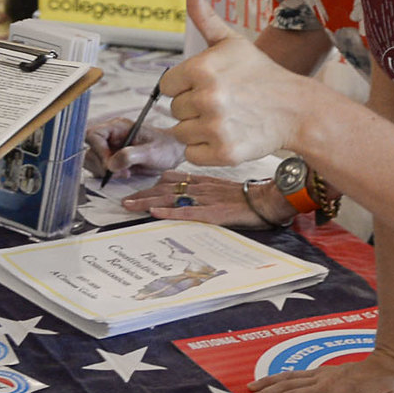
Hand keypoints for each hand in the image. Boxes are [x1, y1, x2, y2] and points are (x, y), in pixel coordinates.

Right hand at [85, 117, 184, 177]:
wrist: (173, 153)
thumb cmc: (165, 147)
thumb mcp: (151, 152)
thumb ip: (130, 155)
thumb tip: (111, 164)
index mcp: (117, 127)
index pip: (93, 135)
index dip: (98, 151)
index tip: (111, 164)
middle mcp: (110, 136)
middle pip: (89, 149)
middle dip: (102, 164)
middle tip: (121, 172)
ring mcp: (109, 147)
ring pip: (91, 160)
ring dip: (104, 171)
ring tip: (125, 173)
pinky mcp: (111, 159)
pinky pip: (99, 168)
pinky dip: (107, 175)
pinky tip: (124, 174)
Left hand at [123, 170, 291, 229]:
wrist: (270, 199)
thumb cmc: (251, 196)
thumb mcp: (224, 187)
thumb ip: (205, 187)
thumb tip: (185, 191)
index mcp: (204, 181)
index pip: (172, 179)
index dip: (152, 184)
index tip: (136, 190)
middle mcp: (201, 187)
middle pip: (166, 188)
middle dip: (143, 194)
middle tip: (123, 200)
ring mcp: (206, 199)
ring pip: (171, 198)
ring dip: (148, 202)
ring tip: (129, 206)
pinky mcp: (213, 213)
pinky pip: (187, 212)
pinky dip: (170, 211)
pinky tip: (155, 212)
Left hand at [165, 0, 309, 165]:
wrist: (295, 109)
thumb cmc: (259, 73)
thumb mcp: (231, 41)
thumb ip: (203, 15)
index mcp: (202, 68)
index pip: (167, 85)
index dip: (185, 86)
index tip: (207, 85)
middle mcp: (207, 98)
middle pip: (174, 110)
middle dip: (193, 107)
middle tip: (222, 102)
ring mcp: (215, 127)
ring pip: (180, 133)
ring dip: (197, 129)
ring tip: (225, 118)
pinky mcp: (224, 153)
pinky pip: (191, 154)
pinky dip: (204, 149)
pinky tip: (226, 135)